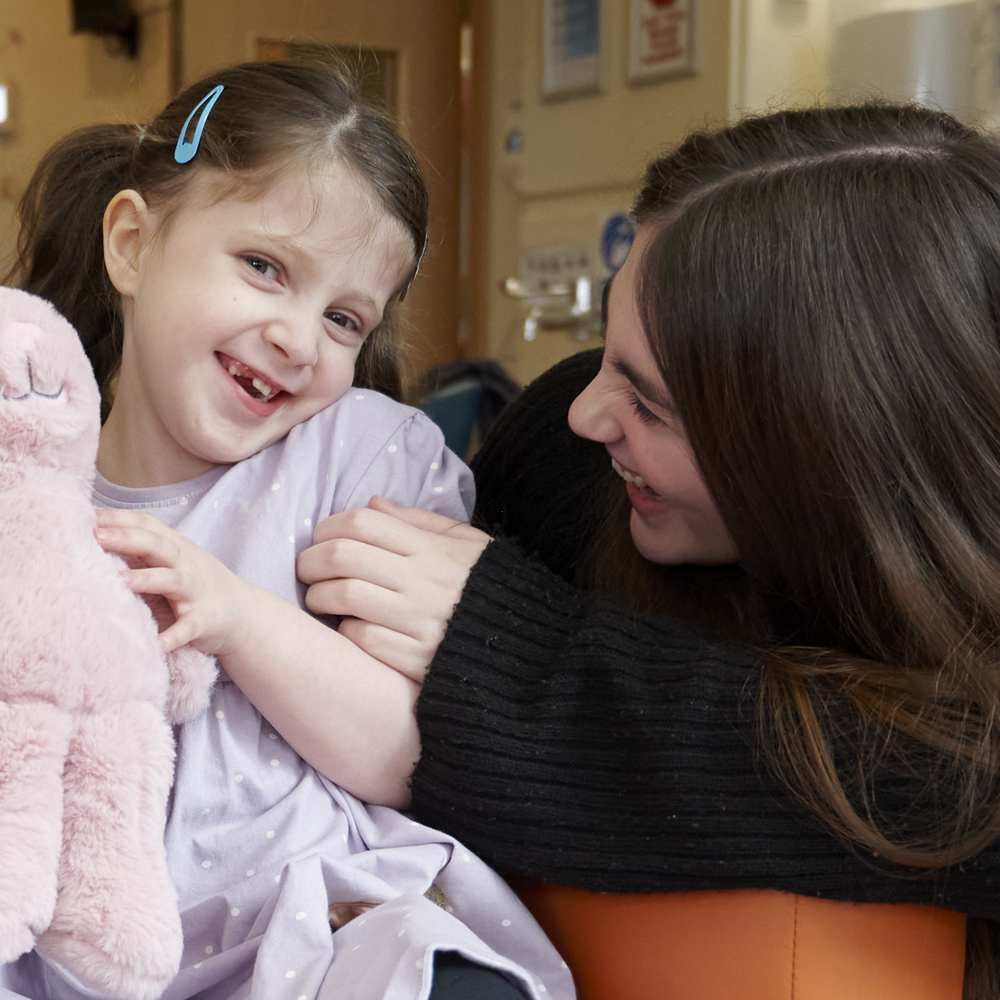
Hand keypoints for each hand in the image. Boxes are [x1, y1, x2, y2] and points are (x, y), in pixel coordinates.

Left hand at [94, 509, 251, 655]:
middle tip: (96, 537)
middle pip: (158, 546)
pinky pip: (188, 628)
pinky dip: (173, 636)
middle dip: (128, 539)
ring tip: (120, 581)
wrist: (242, 613)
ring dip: (147, 579)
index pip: (148, 525)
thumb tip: (97, 535)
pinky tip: (157, 644)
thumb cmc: (198, 584)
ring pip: (172, 580)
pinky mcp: (204, 621)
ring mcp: (196, 592)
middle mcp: (186, 565)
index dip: (120, 518)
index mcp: (176, 547)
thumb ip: (146, 548)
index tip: (88, 516)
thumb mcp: (177, 559)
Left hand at [296, 496, 490, 679]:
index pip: (362, 523)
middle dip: (310, 561)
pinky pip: (362, 639)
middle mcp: (423, 581)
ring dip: (320, 597)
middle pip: (342, 557)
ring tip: (321, 600)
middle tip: (307, 570)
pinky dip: (346, 633)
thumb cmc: (491, 586)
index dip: (328, 527)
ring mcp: (419, 620)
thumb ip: (419, 521)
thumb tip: (372, 504)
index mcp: (432, 548)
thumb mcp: (466, 541)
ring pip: (343, 597)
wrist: (529, 641)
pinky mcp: (418, 658)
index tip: (321, 538)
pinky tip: (351, 629)